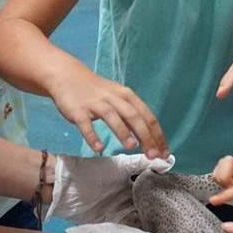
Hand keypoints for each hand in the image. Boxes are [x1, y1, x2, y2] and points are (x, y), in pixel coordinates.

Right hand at [49, 67, 168, 158]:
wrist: (68, 76)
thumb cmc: (97, 92)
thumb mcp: (118, 99)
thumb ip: (132, 116)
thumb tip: (149, 139)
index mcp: (127, 96)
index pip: (147, 116)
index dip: (157, 135)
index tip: (164, 153)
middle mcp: (114, 98)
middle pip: (134, 116)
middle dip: (146, 136)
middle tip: (153, 155)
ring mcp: (95, 104)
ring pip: (112, 117)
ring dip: (123, 131)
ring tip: (132, 147)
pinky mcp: (78, 110)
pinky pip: (86, 124)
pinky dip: (93, 136)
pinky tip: (99, 148)